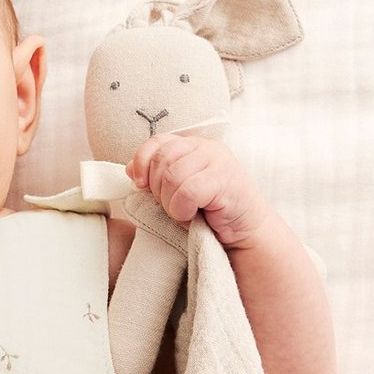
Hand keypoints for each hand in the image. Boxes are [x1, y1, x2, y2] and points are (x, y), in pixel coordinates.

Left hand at [125, 134, 271, 250]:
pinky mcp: (225, 179)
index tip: (140, 186)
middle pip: (161, 159)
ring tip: (184, 213)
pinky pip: (187, 191)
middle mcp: (204, 147)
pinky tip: (193, 216)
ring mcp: (217, 160)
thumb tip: (129, 169)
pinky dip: (183, 209)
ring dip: (171, 203)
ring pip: (172, 175)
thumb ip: (156, 178)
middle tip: (172, 207)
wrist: (244, 231)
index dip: (142, 163)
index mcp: (191, 146)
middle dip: (158, 190)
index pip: (157, 142)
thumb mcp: (176, 193)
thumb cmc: (208, 213)